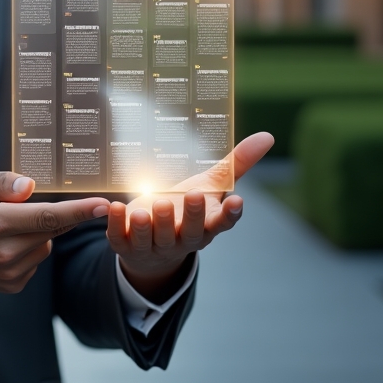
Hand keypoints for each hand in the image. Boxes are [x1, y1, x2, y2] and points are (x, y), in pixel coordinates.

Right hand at [0, 171, 110, 299]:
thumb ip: (0, 183)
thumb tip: (31, 187)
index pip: (48, 216)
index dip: (80, 211)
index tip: (105, 205)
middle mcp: (5, 252)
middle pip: (51, 229)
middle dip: (52, 213)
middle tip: (25, 204)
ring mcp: (9, 273)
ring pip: (45, 245)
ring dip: (37, 231)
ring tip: (3, 225)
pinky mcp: (10, 285)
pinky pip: (34, 261)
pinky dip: (27, 248)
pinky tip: (1, 243)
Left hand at [108, 131, 274, 300]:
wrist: (153, 246)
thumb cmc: (186, 208)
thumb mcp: (210, 186)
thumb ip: (236, 164)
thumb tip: (267, 136)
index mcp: (206, 226)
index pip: (222, 224)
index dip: (230, 214)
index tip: (238, 200)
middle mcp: (182, 239)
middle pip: (189, 231)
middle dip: (191, 215)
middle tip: (191, 194)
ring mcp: (154, 246)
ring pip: (154, 238)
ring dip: (151, 224)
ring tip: (148, 208)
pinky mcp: (127, 246)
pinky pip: (121, 238)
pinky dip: (117, 224)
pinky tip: (114, 207)